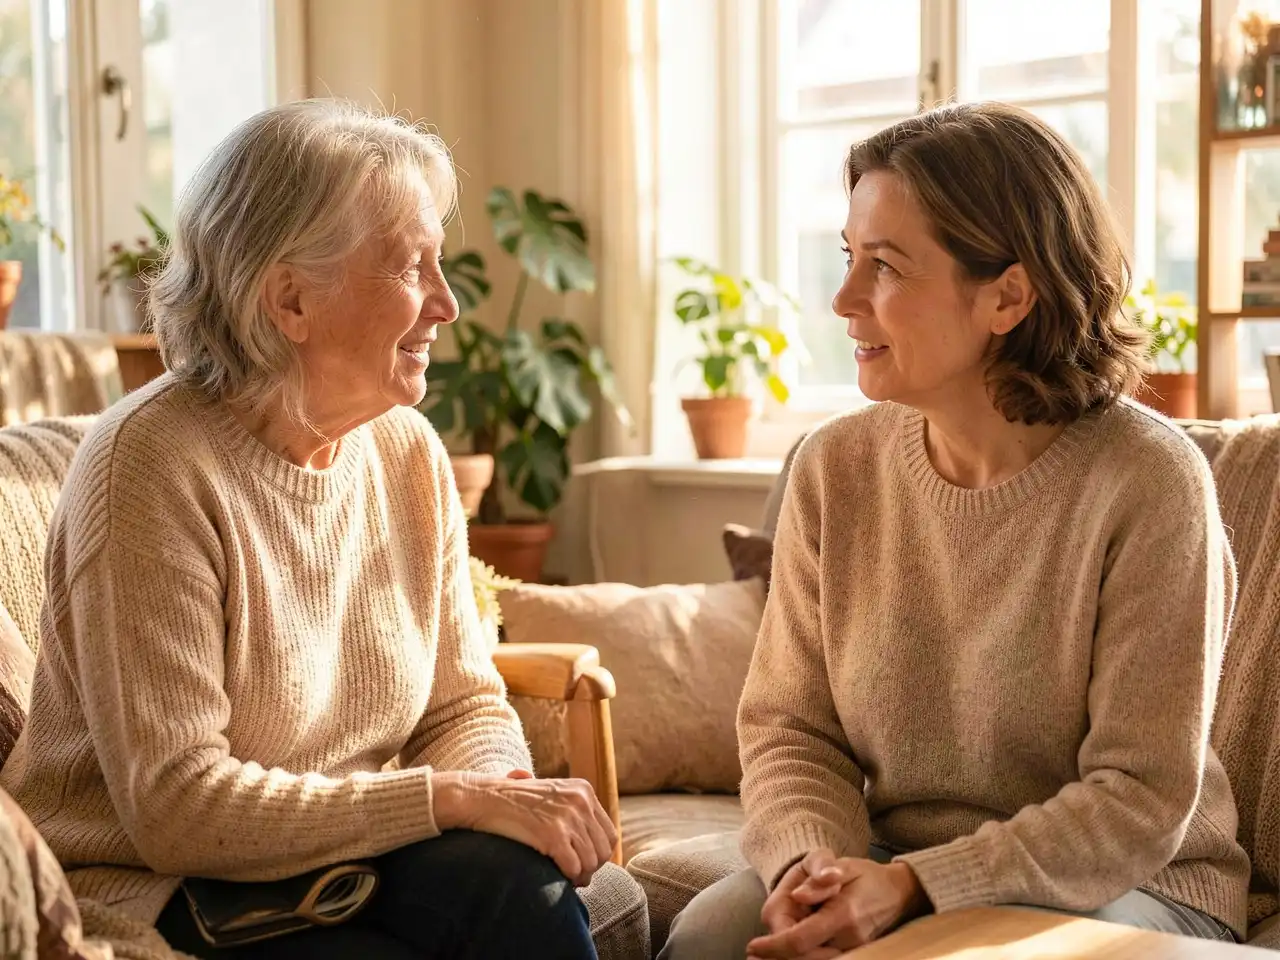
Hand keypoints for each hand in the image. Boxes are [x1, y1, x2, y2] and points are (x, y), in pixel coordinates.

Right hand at [434, 770, 615, 885]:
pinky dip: (567, 878)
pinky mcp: (552, 834)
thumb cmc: (513, 801)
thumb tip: (592, 842)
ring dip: (579, 876)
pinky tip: (556, 877)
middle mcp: (580, 801)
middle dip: (590, 868)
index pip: (609, 834)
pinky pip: (573, 868)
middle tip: (574, 877)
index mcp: (584, 791)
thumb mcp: (551, 794)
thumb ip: (573, 809)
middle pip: (603, 850)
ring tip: (566, 879)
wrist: (482, 798)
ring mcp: (567, 817)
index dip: (598, 854)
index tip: (583, 864)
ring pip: (590, 862)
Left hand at [748, 851, 928, 958]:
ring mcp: (856, 951)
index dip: (774, 947)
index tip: (752, 947)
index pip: (801, 939)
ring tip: (762, 958)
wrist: (900, 892)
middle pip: (806, 959)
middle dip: (778, 959)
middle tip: (752, 957)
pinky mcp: (858, 955)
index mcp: (842, 915)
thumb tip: (797, 895)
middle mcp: (849, 939)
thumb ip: (820, 880)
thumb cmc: (866, 875)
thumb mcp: (843, 866)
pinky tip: (789, 956)